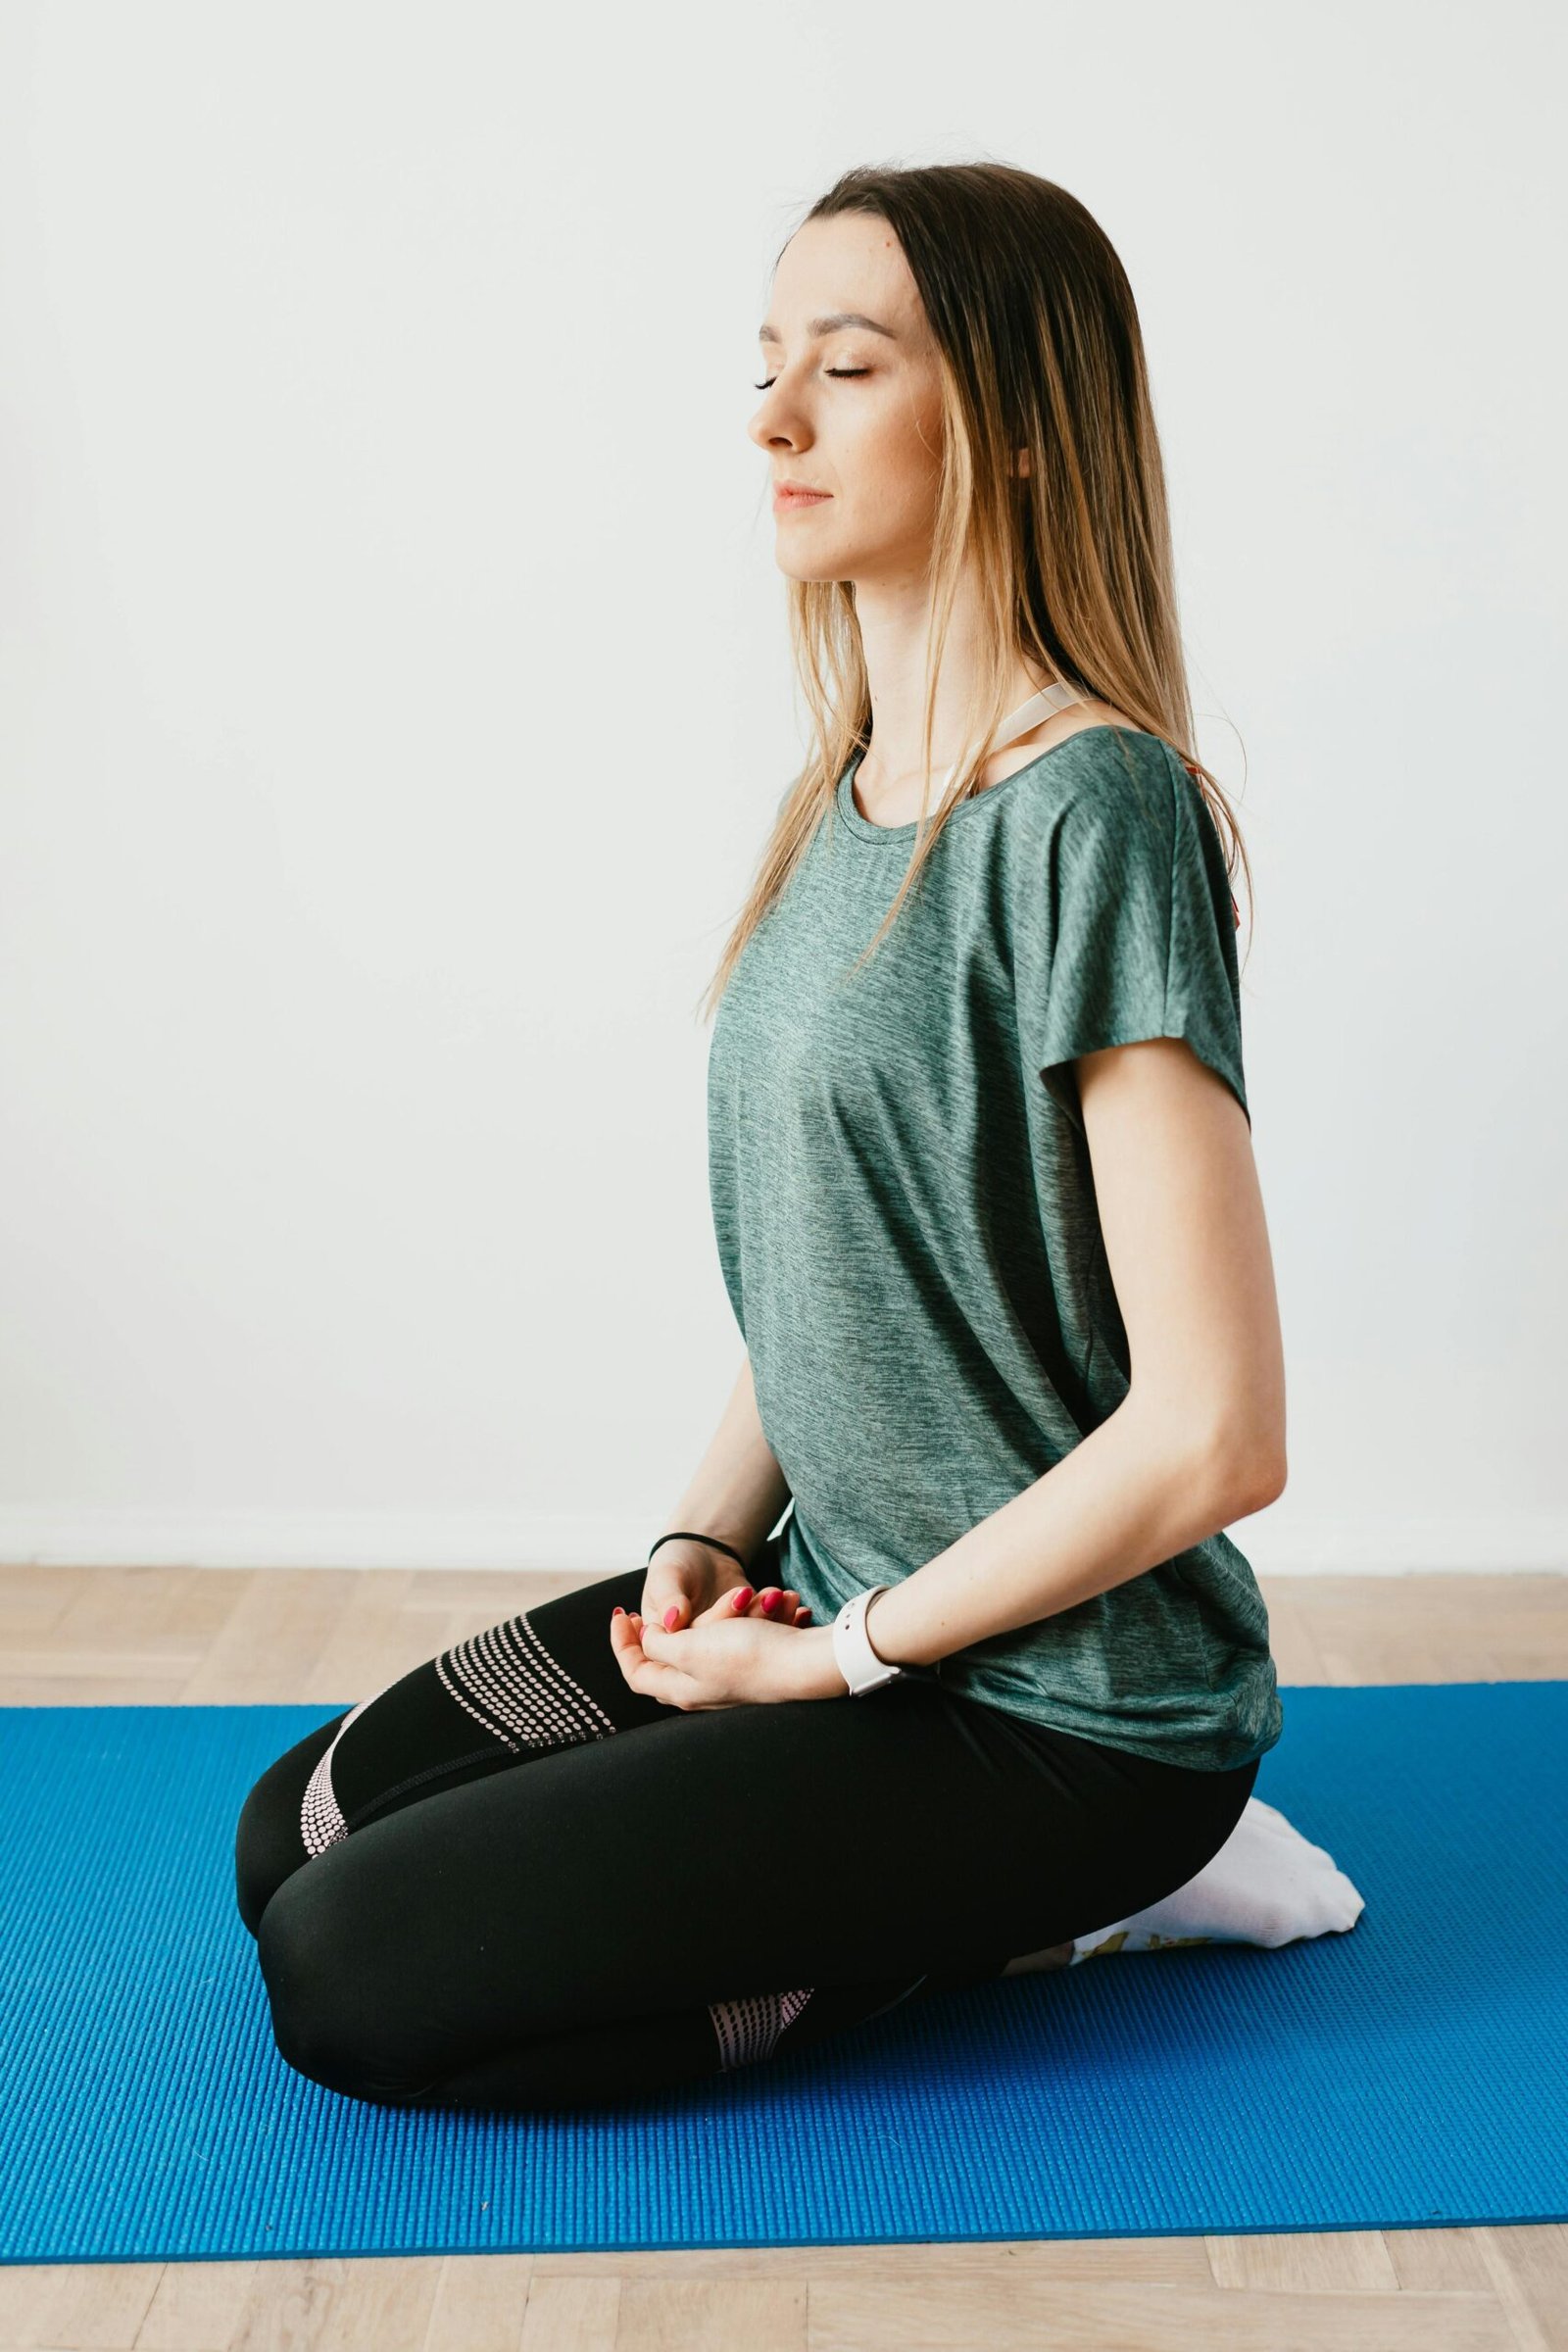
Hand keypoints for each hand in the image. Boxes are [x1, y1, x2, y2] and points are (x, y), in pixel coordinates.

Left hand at [609, 1605, 844, 1710]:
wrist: (808, 1664)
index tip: (620, 1614)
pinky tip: (778, 1603)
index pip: (635, 1672)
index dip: (622, 1644)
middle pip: (674, 1653)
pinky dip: (758, 1615)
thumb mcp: (691, 1648)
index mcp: (680, 1688)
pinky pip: (749, 1633)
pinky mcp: (757, 1665)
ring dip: (735, 1610)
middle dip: (689, 1619)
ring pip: (717, 1636)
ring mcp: (731, 1679)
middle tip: (693, 1600)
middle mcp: (703, 1689)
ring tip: (760, 1596)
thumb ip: (660, 1646)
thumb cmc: (748, 1656)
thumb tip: (648, 1640)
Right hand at [639, 1537, 812, 1635]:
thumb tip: (672, 1620)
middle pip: (724, 1649)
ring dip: (772, 1619)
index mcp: (669, 1647)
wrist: (703, 1554)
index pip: (691, 1649)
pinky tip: (800, 1610)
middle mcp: (697, 1656)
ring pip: (750, 1645)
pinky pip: (766, 1638)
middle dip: (750, 1619)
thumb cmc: (678, 1564)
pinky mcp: (747, 1641)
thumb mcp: (667, 1577)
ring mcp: (725, 1650)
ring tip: (785, 1596)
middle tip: (768, 1595)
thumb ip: (669, 1598)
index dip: (718, 1626)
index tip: (741, 1598)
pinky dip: (784, 1623)